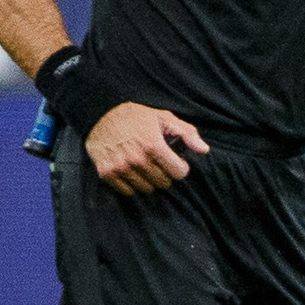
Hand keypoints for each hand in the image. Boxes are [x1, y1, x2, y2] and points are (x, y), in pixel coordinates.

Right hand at [85, 101, 208, 194]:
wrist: (100, 113)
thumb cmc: (135, 115)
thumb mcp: (163, 117)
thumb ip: (186, 133)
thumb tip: (204, 150)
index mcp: (154, 145)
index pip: (179, 173)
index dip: (180, 167)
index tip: (175, 161)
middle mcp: (137, 159)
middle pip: (163, 183)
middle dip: (165, 174)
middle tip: (158, 162)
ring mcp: (121, 168)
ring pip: (147, 189)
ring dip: (149, 180)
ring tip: (145, 166)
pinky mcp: (107, 173)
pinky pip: (127, 192)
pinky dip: (132, 185)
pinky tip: (132, 171)